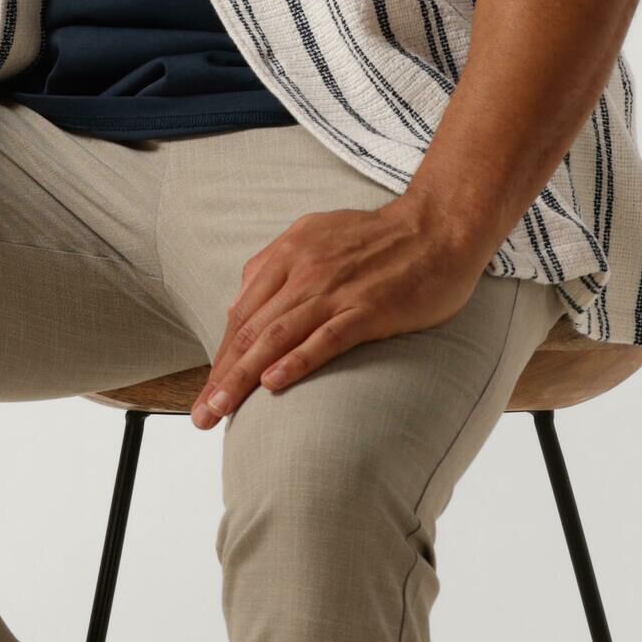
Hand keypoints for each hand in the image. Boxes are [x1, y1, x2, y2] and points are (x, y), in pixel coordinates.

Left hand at [190, 196, 493, 425]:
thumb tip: (243, 303)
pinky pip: (325, 338)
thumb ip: (278, 266)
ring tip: (220, 410)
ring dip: (243, 377)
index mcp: (288, 254)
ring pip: (277, 337)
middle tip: (202, 415)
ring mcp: (336, 290)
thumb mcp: (316, 235)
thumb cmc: (381, 238)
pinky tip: (274, 384)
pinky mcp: (368, 309)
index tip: (207, 390)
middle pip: (250, 330)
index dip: (221, 355)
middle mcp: (304, 271)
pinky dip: (296, 361)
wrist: (439, 226)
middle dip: (221, 377)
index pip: (241, 313)